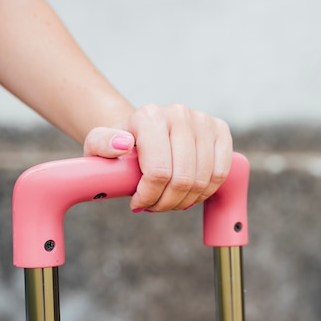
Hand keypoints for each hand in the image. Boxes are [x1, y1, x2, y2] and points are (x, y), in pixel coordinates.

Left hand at [83, 104, 232, 211]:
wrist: (144, 129)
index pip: (159, 172)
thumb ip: (100, 144)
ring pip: (202, 180)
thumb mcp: (99, 145)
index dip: (150, 196)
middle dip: (167, 202)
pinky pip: (220, 173)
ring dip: (186, 200)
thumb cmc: (121, 144)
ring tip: (170, 200)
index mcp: (150, 116)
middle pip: (183, 179)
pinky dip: (205, 191)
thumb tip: (122, 144)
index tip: (138, 203)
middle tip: (155, 205)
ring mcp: (203, 121)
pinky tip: (190, 193)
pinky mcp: (221, 130)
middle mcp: (179, 114)